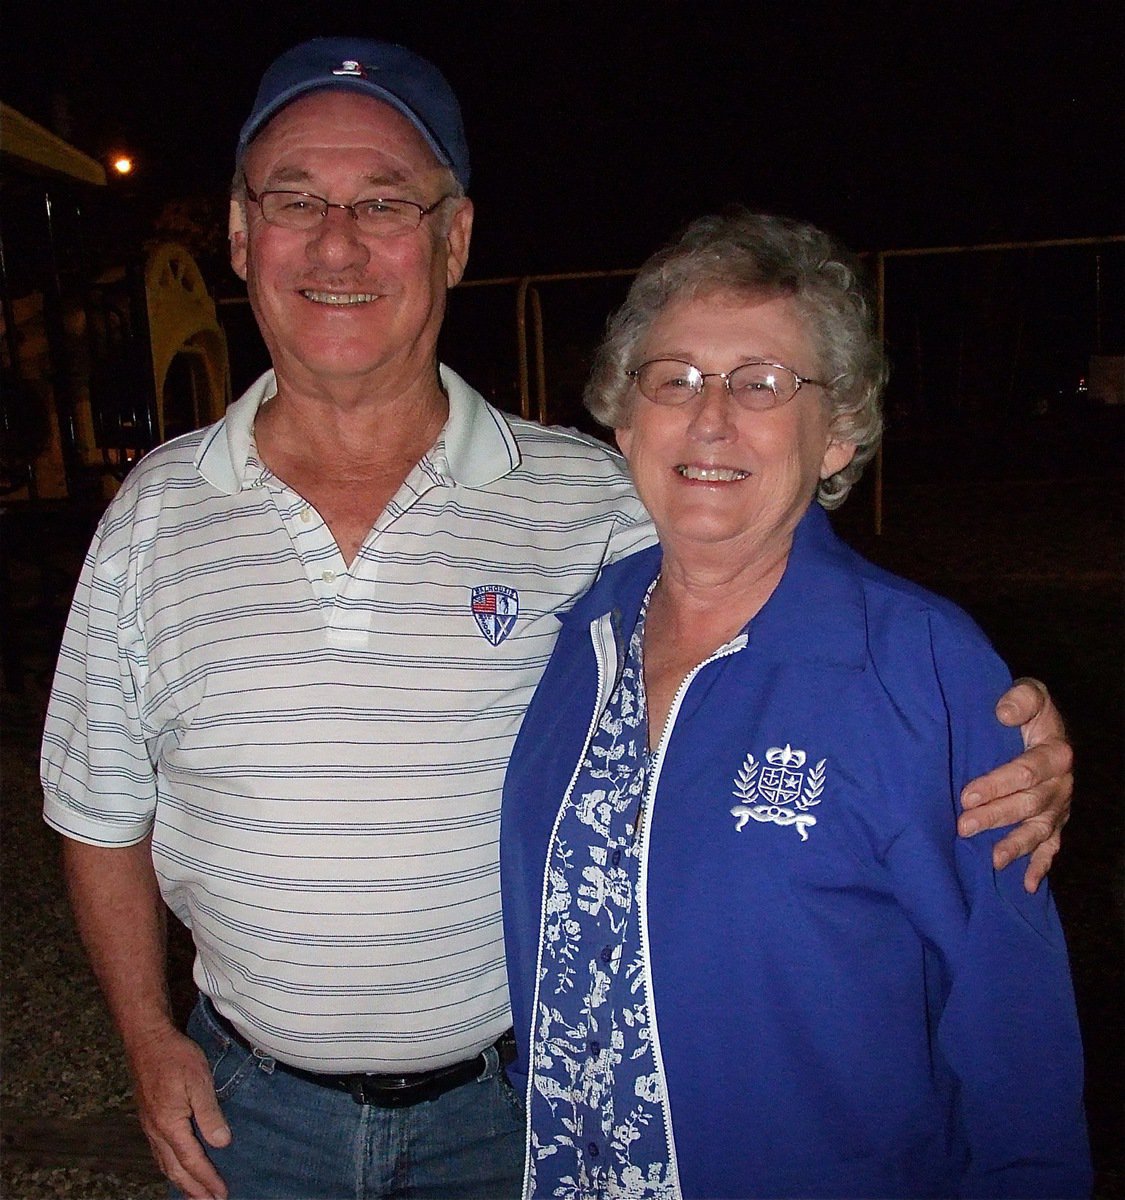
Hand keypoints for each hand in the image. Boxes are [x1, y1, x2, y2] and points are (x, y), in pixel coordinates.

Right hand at [128, 1024, 230, 1199]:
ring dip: (181, 1182)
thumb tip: (221, 1144)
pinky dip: (170, 1166)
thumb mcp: (199, 1081)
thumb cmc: (175, 1057)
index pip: (192, 1161)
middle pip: (176, 1170)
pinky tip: (177, 1166)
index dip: (207, 1179)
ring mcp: (150, 1126)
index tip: (221, 1193)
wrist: (147, 1040)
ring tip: (194, 1194)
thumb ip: (209, 1114)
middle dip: (193, 1189)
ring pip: (165, 1164)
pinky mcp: (149, 1117)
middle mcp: (157, 1131)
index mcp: (170, 1125)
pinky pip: (159, 1152)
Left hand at [958, 678, 1072, 893]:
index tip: (966, 795)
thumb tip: (1004, 713)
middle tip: (964, 826)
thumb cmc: (1028, 710)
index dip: (996, 785)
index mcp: (1055, 753)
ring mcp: (1060, 806)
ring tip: (993, 860)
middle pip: (1029, 805)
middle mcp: (1062, 784)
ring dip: (1016, 846)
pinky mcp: (1056, 821)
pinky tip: (1028, 885)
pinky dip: (1041, 866)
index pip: (1025, 773)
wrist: (1043, 724)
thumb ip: (1020, 698)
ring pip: (1039, 830)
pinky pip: (1052, 847)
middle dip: (996, 817)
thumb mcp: (1028, 693)